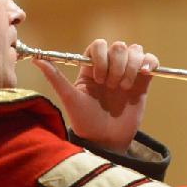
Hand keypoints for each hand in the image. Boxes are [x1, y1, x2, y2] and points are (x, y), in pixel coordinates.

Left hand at [33, 40, 158, 153]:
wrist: (106, 141)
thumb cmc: (85, 121)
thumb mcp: (70, 99)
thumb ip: (55, 78)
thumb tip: (36, 59)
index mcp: (91, 67)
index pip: (99, 45)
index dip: (101, 57)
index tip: (99, 79)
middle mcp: (110, 67)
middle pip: (119, 46)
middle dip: (116, 66)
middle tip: (111, 87)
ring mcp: (127, 73)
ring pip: (135, 50)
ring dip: (131, 66)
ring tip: (124, 87)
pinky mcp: (142, 82)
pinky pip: (150, 61)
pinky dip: (150, 63)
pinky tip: (144, 75)